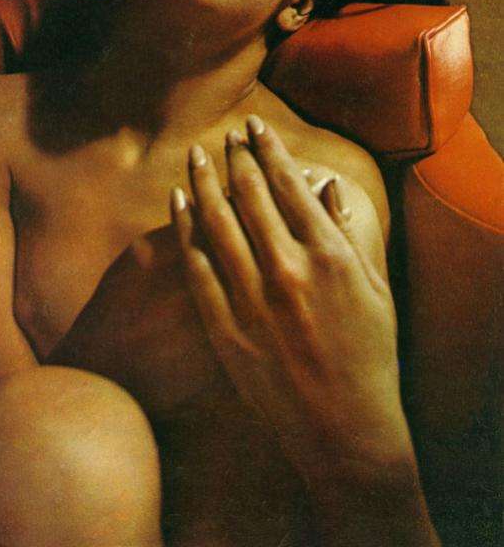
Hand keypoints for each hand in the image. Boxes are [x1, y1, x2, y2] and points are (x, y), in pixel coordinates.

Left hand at [170, 115, 413, 483]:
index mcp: (328, 256)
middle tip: (223, 136)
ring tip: (195, 156)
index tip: (255, 127)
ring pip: (217, 222)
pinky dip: (184, 228)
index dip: (269, 150)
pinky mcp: (225, 325)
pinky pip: (196, 265)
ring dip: (203, 183)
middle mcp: (288, 269)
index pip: (290, 186)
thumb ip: (350, 233)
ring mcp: (252, 298)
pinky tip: (177, 201)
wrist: (341, 424)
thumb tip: (326, 189)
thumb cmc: (368, 354)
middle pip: (250, 196)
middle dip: (235, 158)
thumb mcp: (374, 289)